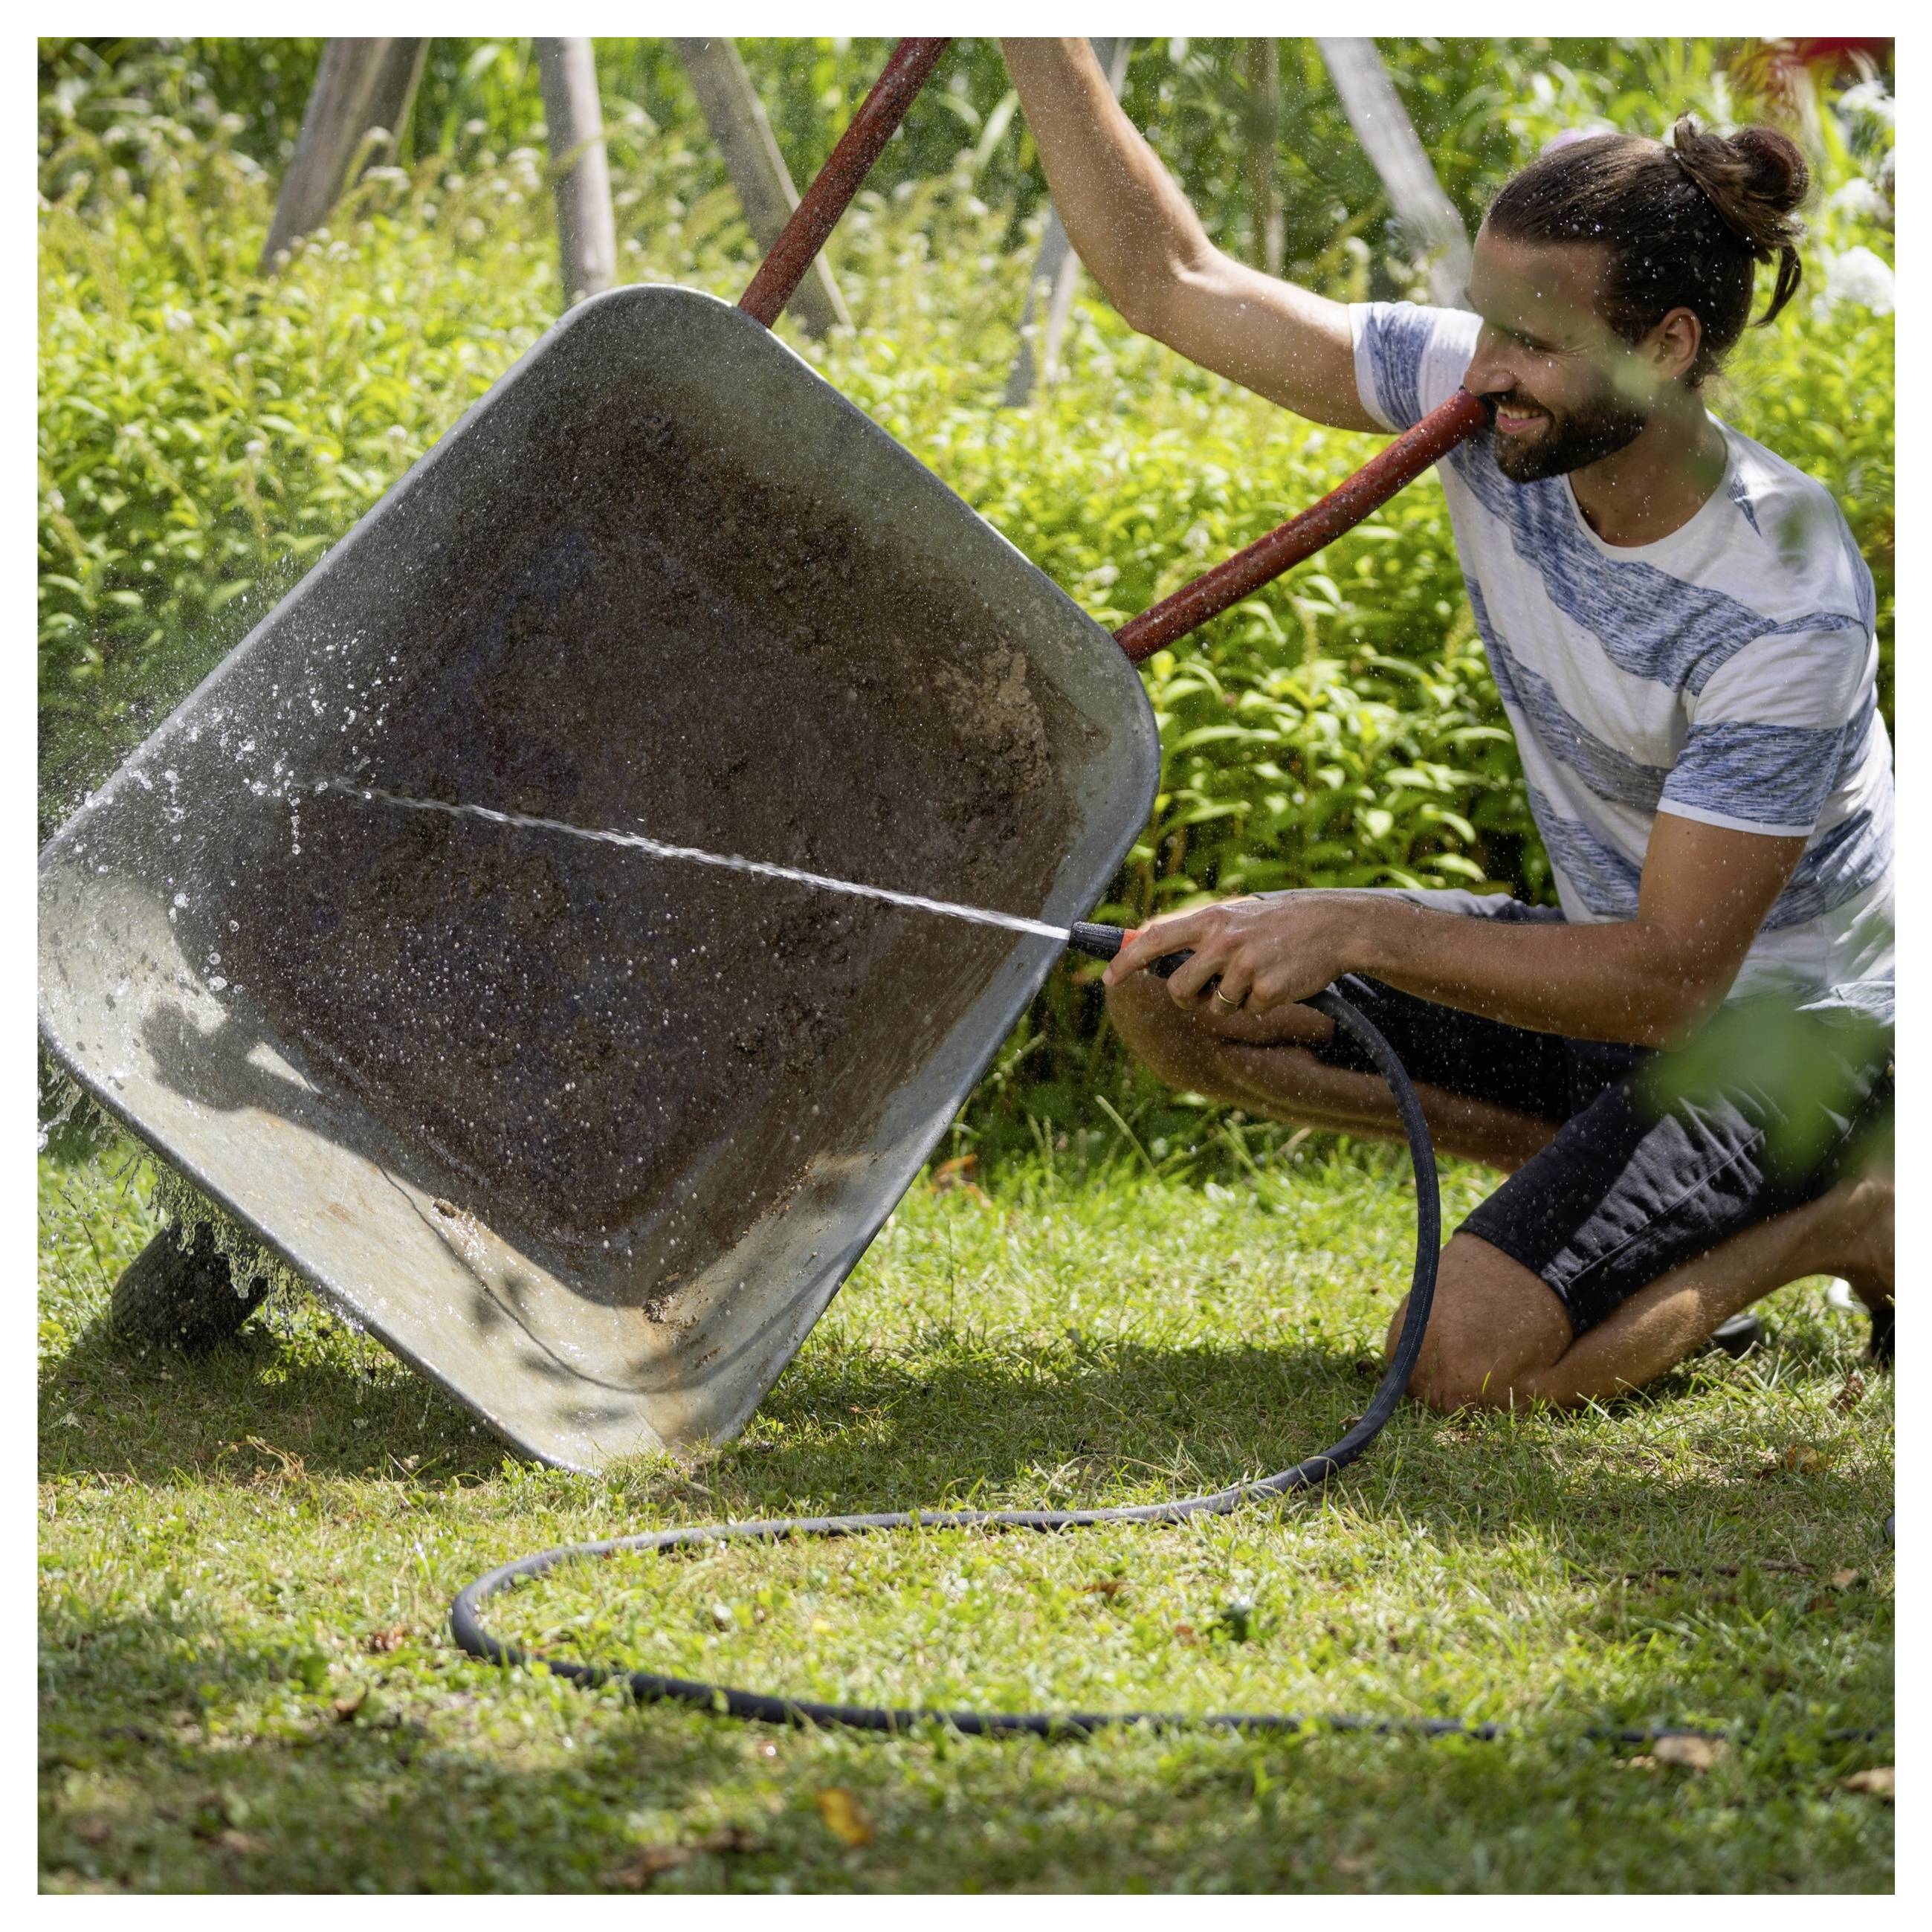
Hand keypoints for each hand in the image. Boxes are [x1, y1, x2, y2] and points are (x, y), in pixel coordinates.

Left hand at [1102, 893, 1352, 1015]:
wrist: (1333, 927)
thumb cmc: (1280, 924)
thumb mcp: (1237, 916)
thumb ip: (1201, 933)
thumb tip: (1151, 944)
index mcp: (1211, 920)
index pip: (1154, 940)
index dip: (1127, 961)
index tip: (1108, 978)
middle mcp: (1222, 941)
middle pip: (1178, 988)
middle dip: (1187, 1000)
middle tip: (1208, 992)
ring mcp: (1245, 965)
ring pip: (1216, 1006)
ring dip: (1232, 1001)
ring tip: (1258, 975)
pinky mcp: (1267, 988)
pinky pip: (1250, 1012)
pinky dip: (1262, 1005)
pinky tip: (1279, 982)